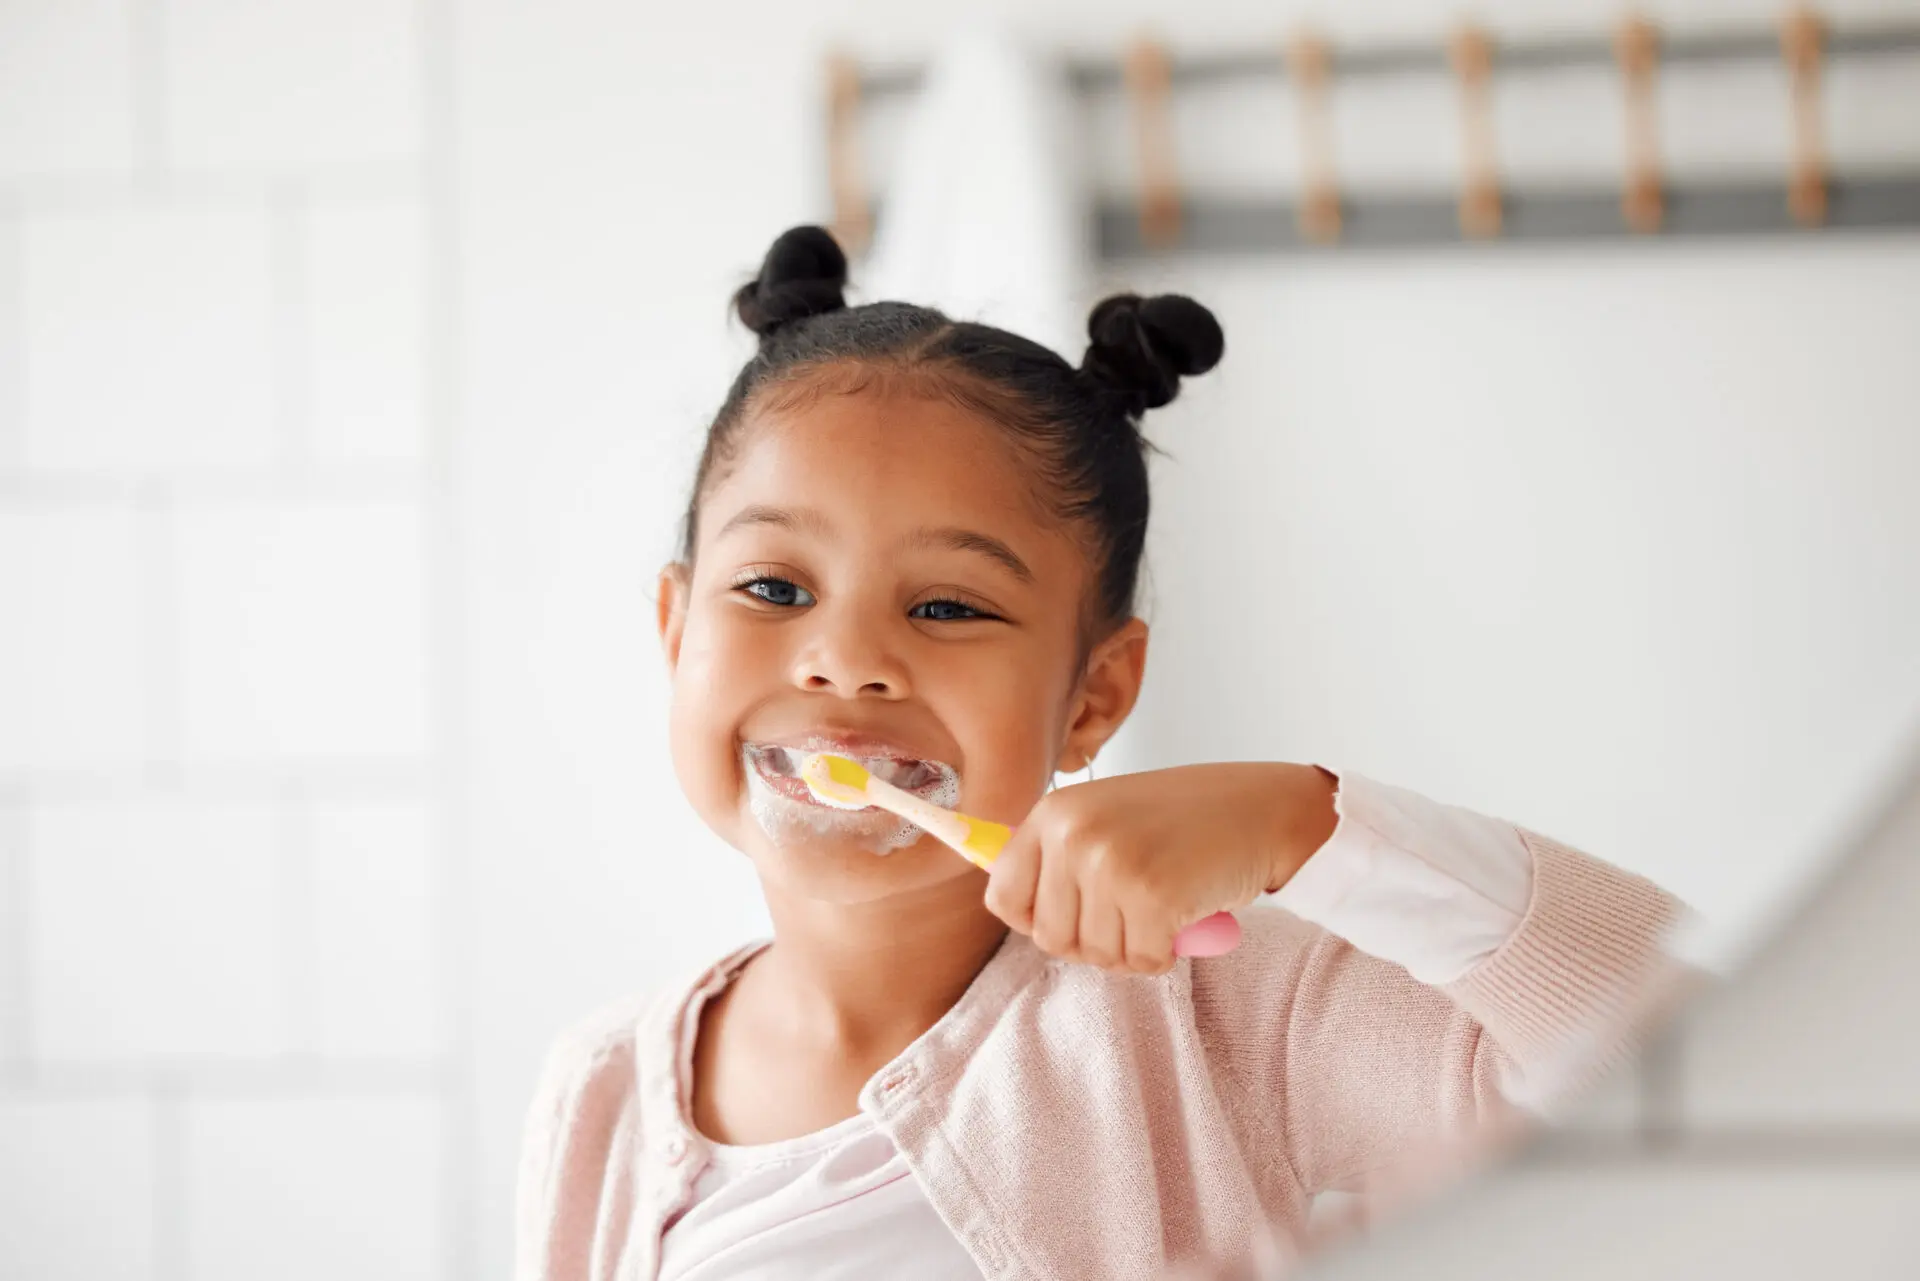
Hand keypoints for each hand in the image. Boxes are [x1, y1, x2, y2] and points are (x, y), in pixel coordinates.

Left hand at [984, 763, 1338, 973]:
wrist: (1260, 809)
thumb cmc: (1182, 822)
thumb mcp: (1103, 819)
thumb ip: (1057, 857)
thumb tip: (1000, 898)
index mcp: (1052, 813)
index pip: (1001, 897)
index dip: (1038, 920)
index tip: (1075, 914)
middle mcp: (1072, 834)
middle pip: (1049, 938)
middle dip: (1093, 940)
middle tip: (1134, 910)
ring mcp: (1110, 864)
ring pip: (1097, 955)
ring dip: (1134, 946)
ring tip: (1163, 903)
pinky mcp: (1152, 896)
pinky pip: (1142, 962)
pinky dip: (1166, 954)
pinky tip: (1185, 915)